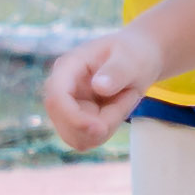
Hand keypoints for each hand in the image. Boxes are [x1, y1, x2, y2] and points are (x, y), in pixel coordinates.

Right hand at [39, 28, 159, 152]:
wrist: (137, 58)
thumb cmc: (133, 54)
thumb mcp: (131, 59)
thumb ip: (116, 71)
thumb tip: (98, 87)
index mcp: (67, 67)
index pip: (57, 98)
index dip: (73, 118)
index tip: (100, 128)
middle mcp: (59, 88)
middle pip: (65, 123)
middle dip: (100, 124)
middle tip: (131, 96)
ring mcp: (65, 106)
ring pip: (77, 137)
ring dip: (106, 127)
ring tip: (124, 100)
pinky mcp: (74, 121)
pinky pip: (86, 140)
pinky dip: (107, 131)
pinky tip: (117, 109)